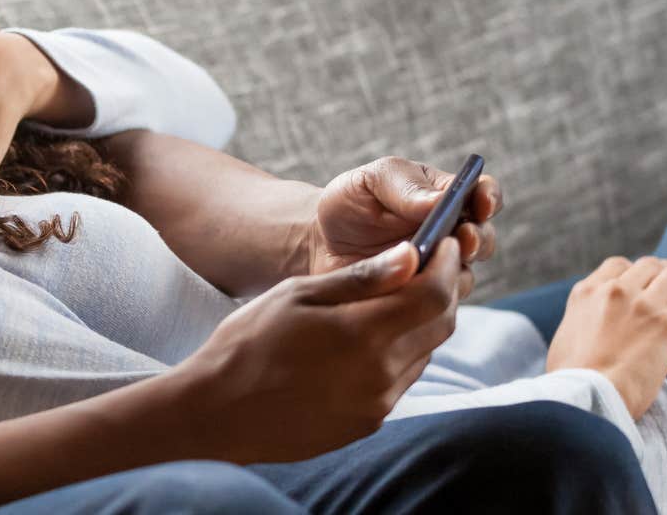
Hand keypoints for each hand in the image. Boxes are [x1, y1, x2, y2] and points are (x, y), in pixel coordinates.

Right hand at [175, 238, 463, 463]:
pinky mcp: (368, 422)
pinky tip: (368, 341)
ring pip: (424, 353)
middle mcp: (380, 374)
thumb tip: (412, 255)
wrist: (218, 412)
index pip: (433, 295)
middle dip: (442, 290)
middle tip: (428, 266)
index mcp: (361, 334)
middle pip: (440, 324)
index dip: (447, 265)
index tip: (446, 243)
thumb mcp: (297, 295)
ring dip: (420, 323)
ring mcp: (377, 403)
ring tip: (391, 302)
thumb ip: (360, 279)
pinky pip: (401, 380)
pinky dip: (399, 353)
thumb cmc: (248, 343)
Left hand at [305, 155, 502, 297]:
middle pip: (484, 239)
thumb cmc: (349, 202)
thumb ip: (405, 185)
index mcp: (445, 196)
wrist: (320, 243)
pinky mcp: (422, 298)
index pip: (484, 193)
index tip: (481, 204)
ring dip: (452, 271)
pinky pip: (438, 304)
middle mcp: (452, 234)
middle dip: (478, 238)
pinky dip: (428, 297)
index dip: (489, 198)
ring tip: (428, 264)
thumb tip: (439, 201)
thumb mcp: (371, 180)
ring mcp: (440, 269)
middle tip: (463, 238)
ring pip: (464, 276)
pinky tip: (407, 289)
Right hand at [546, 254, 666, 419]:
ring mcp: (643, 305)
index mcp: (587, 293)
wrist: (586, 393)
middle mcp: (615, 291)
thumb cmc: (571, 378)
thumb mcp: (565, 340)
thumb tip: (588, 336)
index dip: (640, 267)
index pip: (618, 266)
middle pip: (651, 265)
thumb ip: (581, 326)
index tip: (653, 272)